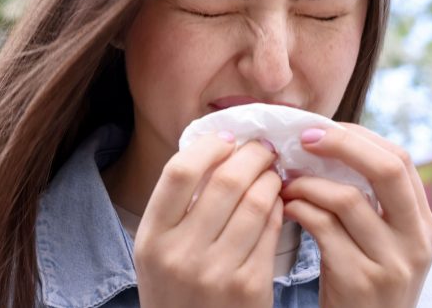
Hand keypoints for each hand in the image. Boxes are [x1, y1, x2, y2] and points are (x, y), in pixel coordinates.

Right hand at [134, 133, 283, 307]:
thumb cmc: (176, 292)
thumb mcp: (158, 251)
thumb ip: (177, 207)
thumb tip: (217, 151)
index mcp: (152, 238)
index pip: (179, 172)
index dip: (208, 146)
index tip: (226, 140)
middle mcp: (181, 254)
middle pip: (226, 181)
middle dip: (252, 155)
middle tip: (262, 148)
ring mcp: (217, 272)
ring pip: (257, 202)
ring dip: (271, 179)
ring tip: (272, 174)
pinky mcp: (250, 287)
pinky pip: (272, 231)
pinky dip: (280, 208)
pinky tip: (278, 203)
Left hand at [280, 123, 431, 307]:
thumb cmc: (363, 286)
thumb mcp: (384, 246)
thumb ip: (372, 204)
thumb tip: (329, 144)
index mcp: (425, 226)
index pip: (400, 160)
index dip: (360, 137)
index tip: (325, 129)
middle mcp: (417, 242)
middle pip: (385, 169)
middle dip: (340, 144)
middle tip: (302, 139)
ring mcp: (391, 263)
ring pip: (346, 197)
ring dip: (306, 183)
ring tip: (285, 182)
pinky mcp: (359, 281)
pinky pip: (322, 227)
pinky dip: (298, 210)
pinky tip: (285, 209)